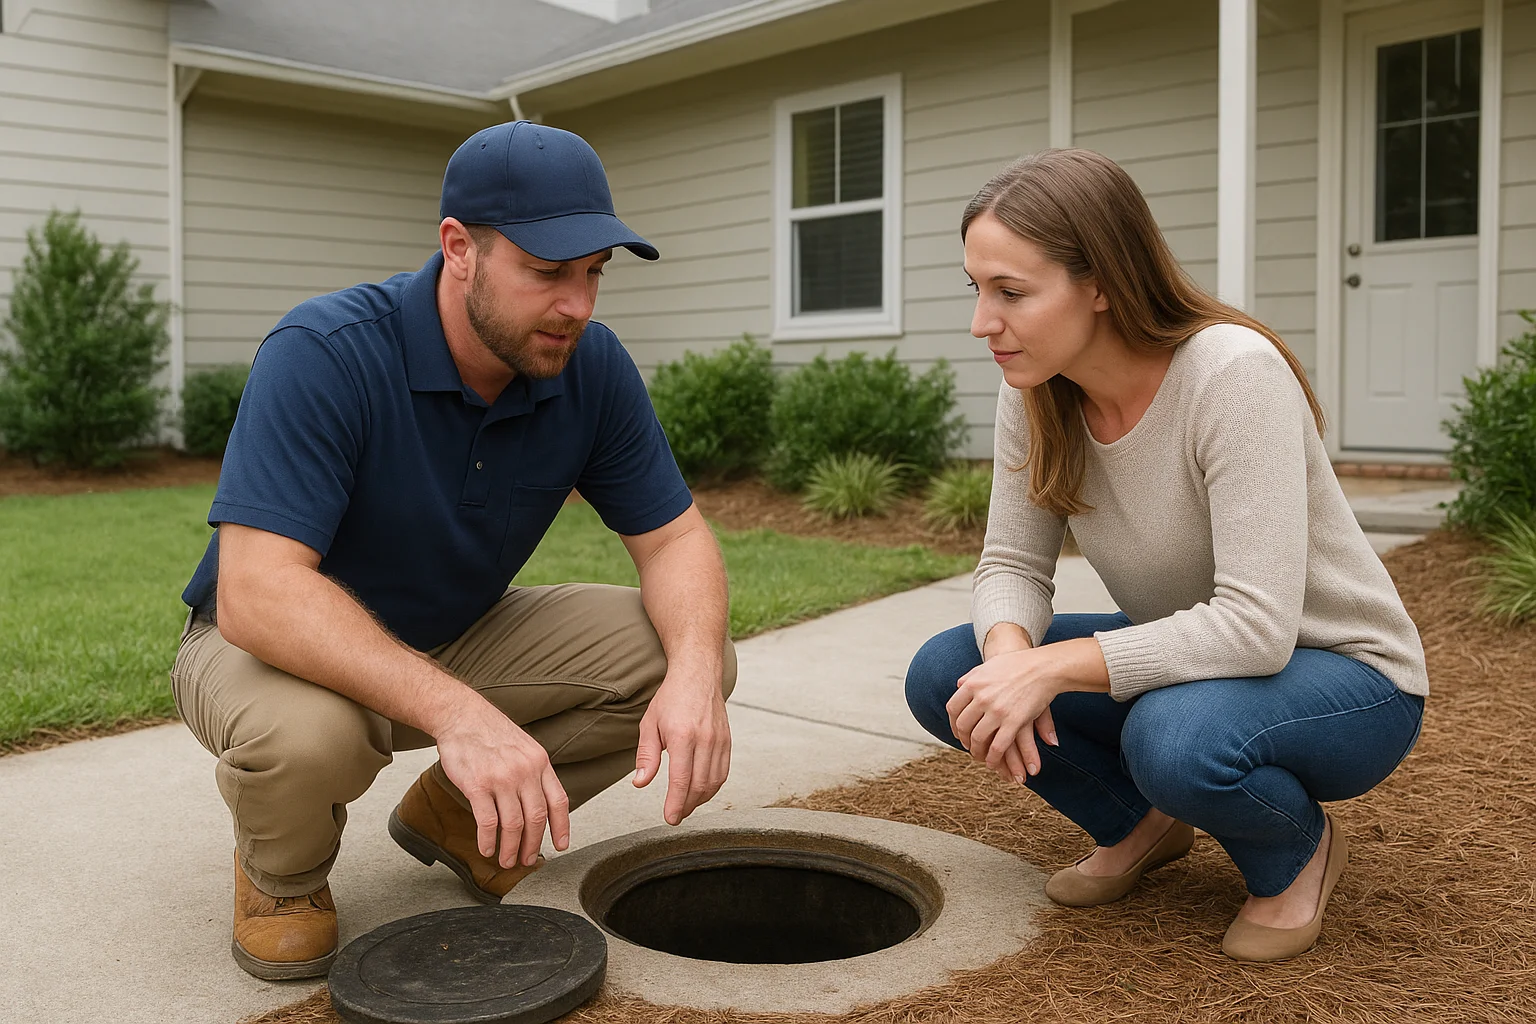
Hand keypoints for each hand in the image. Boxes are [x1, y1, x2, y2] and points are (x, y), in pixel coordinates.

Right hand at [435, 699, 569, 869]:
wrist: (462, 715)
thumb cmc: (491, 732)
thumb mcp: (524, 747)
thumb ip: (533, 773)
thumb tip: (539, 804)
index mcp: (540, 762)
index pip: (558, 801)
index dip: (562, 827)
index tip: (561, 846)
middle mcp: (524, 771)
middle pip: (536, 818)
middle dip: (533, 845)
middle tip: (528, 860)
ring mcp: (501, 778)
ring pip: (513, 824)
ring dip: (511, 849)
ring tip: (507, 860)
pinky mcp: (477, 785)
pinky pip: (488, 821)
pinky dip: (488, 840)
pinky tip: (487, 849)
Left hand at [633, 673, 731, 825]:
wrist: (698, 674)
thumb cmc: (671, 698)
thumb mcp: (649, 724)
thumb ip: (646, 755)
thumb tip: (640, 782)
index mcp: (683, 735)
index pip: (681, 779)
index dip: (675, 803)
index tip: (670, 818)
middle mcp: (705, 739)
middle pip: (699, 785)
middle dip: (686, 806)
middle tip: (675, 816)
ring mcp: (719, 740)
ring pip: (713, 782)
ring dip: (700, 800)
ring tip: (685, 806)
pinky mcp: (727, 741)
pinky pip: (723, 772)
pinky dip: (712, 788)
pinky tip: (700, 792)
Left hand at [947, 646, 1063, 784]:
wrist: (1042, 667)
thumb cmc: (1017, 664)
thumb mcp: (988, 666)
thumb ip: (971, 677)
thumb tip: (959, 686)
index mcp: (972, 684)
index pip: (953, 709)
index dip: (953, 723)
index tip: (958, 730)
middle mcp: (981, 698)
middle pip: (963, 726)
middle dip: (964, 739)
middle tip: (968, 745)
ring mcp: (996, 711)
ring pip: (978, 739)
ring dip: (976, 751)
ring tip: (979, 755)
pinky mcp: (1013, 722)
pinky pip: (997, 746)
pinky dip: (993, 757)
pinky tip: (992, 762)